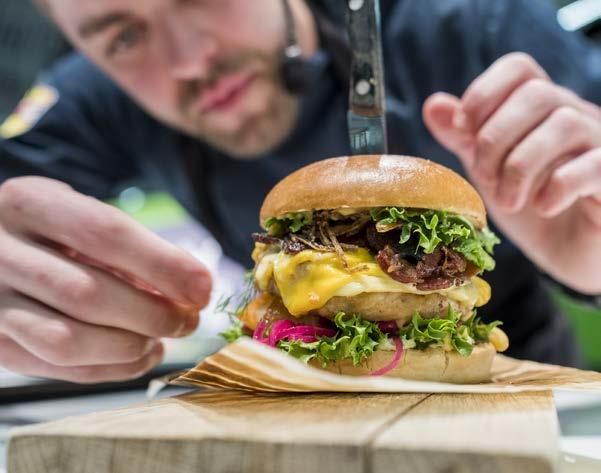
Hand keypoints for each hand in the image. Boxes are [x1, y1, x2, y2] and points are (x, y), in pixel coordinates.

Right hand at [0, 177, 211, 382]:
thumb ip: (126, 245)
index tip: (204, 287)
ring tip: (163, 338)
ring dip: (131, 347)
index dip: (163, 264)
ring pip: (68, 341)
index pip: (105, 234)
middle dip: (154, 314)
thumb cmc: (49, 230)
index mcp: (29, 203)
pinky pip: (58, 369)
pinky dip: (112, 369)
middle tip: (190, 319)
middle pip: (88, 294)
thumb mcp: (78, 213)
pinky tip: (141, 355)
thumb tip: (189, 286)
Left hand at [423, 52, 600, 293]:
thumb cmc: (528, 203)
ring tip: (507, 200)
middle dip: (495, 139)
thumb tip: (433, 104)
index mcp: (540, 109)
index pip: (518, 68)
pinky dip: (559, 185)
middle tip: (483, 178)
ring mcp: (599, 142)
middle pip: (536, 93)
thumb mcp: (488, 169)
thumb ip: (464, 138)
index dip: (484, 93)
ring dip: (520, 167)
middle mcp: (574, 115)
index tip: (461, 132)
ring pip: (565, 123)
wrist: (566, 250)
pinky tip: (542, 207)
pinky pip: (595, 163)